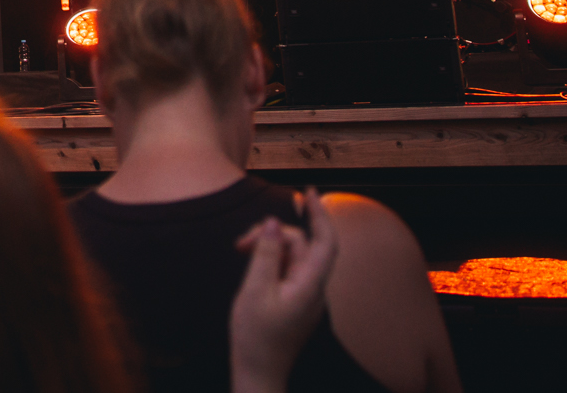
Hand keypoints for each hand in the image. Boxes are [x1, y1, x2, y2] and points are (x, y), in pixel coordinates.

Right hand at [229, 189, 337, 392]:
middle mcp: (314, 288)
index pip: (326, 242)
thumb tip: (275, 222)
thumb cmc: (256, 336)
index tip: (308, 192)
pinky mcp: (296, 300)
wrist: (258, 372)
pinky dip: (271, 260)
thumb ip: (266, 253)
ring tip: (241, 253)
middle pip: (303, 245)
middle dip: (275, 234)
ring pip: (293, 255)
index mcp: (310, 286)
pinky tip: (252, 265)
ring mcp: (306, 295)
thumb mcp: (255, 289)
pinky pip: (288, 269)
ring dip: (269, 247)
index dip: (320, 214)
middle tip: (241, 242)